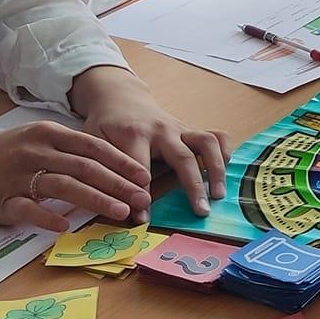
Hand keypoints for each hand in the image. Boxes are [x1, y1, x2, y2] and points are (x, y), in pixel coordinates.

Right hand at [0, 122, 150, 232]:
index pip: (93, 147)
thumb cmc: (4, 152)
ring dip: (95, 200)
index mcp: (48, 134)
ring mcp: (19, 175)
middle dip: (118, 184)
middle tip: (142, 199)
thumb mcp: (38, 140)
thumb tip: (111, 168)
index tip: (144, 177)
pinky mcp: (2, 199)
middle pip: (85, 168)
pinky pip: (28, 209)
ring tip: (120, 213)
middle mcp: (36, 151)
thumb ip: (69, 150)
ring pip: (63, 186)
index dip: (121, 163)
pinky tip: (66, 226)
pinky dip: (47, 217)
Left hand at [67, 65, 229, 216]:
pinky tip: (225, 172)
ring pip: (206, 143)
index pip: (139, 168)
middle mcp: (162, 129)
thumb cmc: (105, 126)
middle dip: (193, 185)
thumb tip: (112, 205)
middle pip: (183, 157)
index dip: (141, 194)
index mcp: (134, 134)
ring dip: (216, 169)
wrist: (120, 98)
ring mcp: (180, 128)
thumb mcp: (94, 144)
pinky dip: (224, 152)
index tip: (143, 220)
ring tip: (218, 195)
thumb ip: (103, 171)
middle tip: (201, 212)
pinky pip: (215, 136)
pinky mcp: (191, 129)